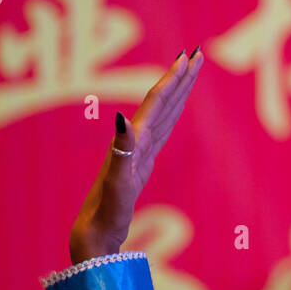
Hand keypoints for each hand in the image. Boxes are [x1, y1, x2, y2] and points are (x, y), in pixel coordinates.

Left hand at [68, 48, 204, 263]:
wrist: (94, 235)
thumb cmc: (106, 214)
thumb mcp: (116, 185)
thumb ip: (121, 150)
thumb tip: (122, 116)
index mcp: (133, 142)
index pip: (156, 103)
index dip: (173, 79)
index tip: (189, 56)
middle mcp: (134, 141)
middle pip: (161, 102)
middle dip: (179, 78)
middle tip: (196, 54)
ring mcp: (138, 152)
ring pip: (163, 114)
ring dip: (177, 93)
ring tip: (190, 73)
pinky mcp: (141, 164)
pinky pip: (161, 131)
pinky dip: (171, 116)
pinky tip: (173, 112)